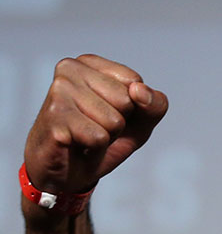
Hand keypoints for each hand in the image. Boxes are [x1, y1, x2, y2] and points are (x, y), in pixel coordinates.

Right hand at [23, 54, 167, 202]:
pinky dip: (95, 149)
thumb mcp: (142, 120)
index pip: (135, 82)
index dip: (132, 108)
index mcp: (89, 62)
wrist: (69, 170)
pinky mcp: (54, 117)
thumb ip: (155, 103)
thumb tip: (138, 91)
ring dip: (106, 137)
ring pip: (114, 121)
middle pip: (126, 101)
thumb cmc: (103, 137)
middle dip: (118, 123)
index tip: (109, 112)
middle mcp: (70, 69)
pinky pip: (99, 138)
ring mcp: (59, 91)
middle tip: (96, 127)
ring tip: (86, 135)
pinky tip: (78, 144)